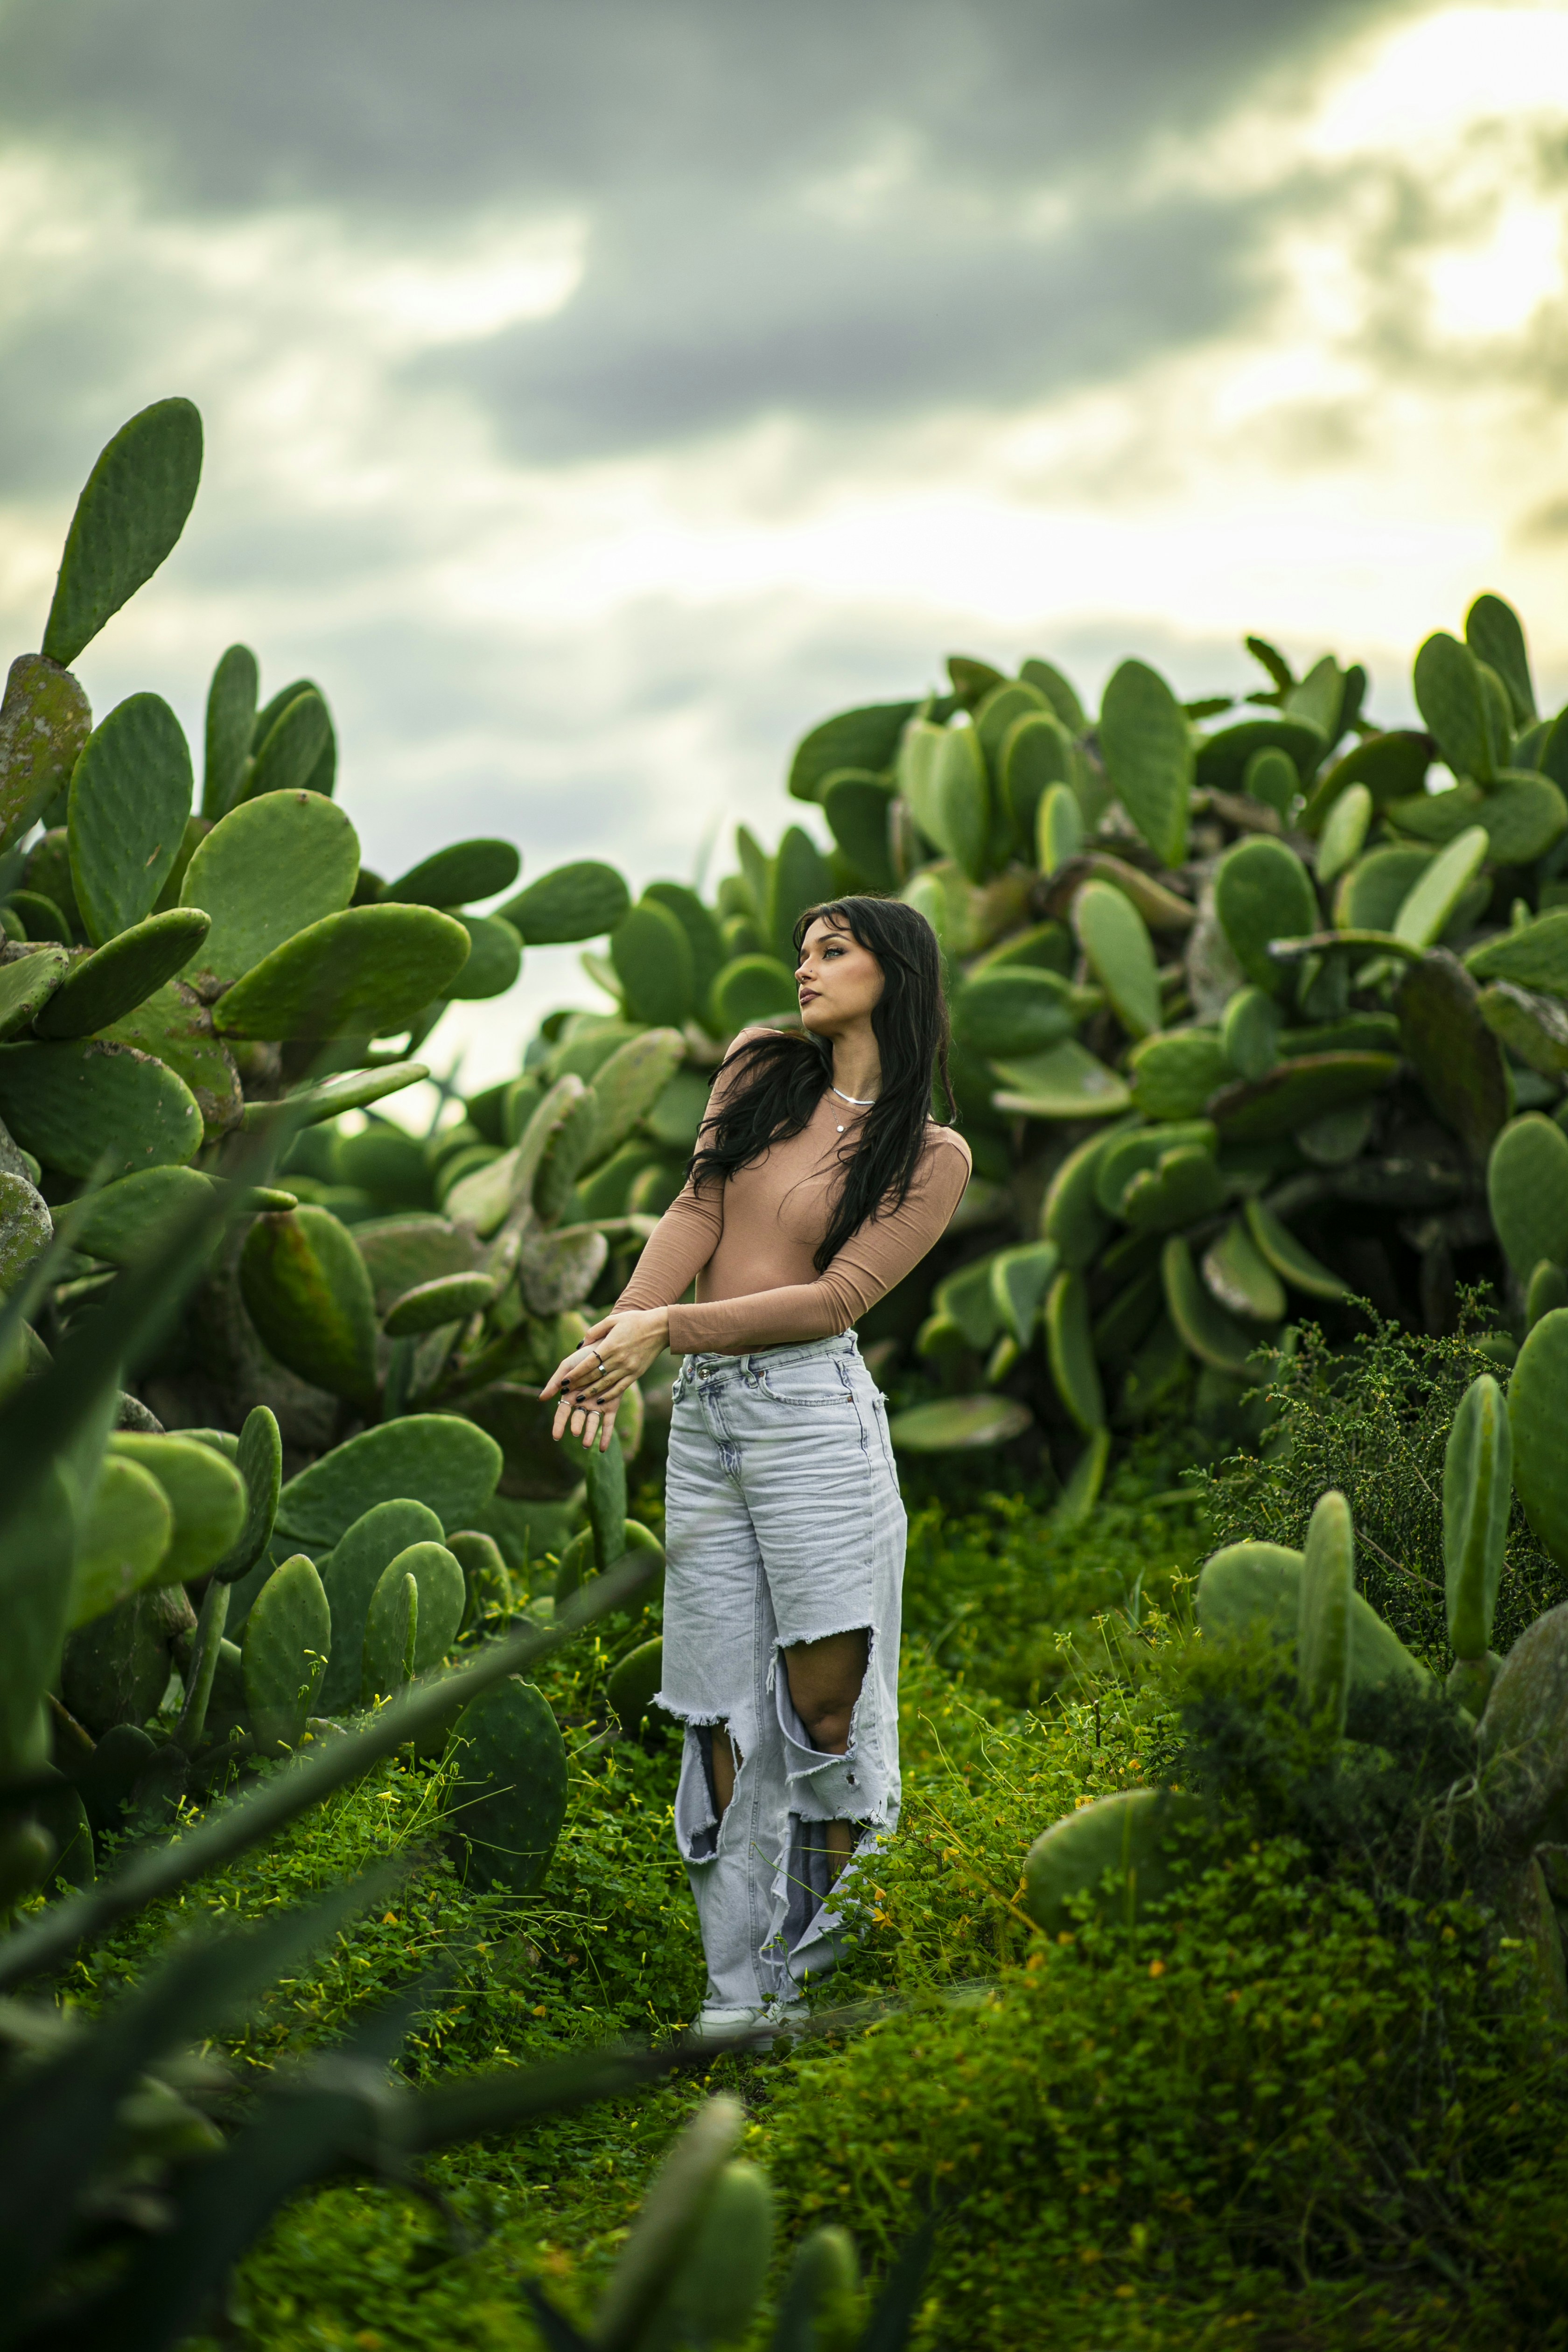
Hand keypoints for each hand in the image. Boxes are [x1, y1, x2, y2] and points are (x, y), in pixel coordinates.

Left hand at [542, 1307, 669, 1451]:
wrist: (660, 1328)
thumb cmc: (635, 1321)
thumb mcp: (613, 1320)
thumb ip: (595, 1331)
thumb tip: (581, 1344)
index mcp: (611, 1345)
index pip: (588, 1363)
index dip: (575, 1373)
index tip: (564, 1381)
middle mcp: (619, 1359)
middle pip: (595, 1376)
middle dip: (579, 1385)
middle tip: (566, 1393)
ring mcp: (628, 1368)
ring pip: (606, 1384)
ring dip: (591, 1393)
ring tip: (578, 1400)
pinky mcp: (636, 1374)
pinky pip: (620, 1388)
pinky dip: (609, 1396)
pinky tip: (600, 1401)